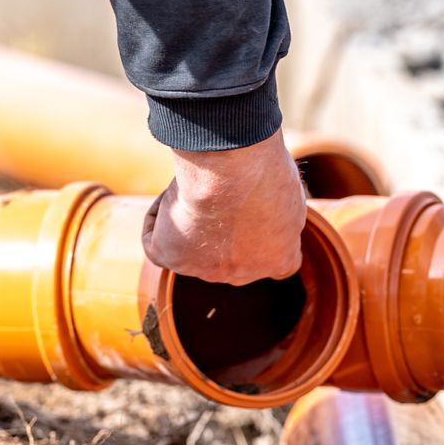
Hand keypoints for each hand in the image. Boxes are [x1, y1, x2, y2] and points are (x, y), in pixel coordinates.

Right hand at [145, 132, 307, 285]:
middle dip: (224, 225)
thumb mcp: (286, 187)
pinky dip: (158, 219)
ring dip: (193, 217)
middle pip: (230, 254)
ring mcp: (209, 271)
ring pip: (194, 246)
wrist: (230, 174)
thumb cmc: (265, 171)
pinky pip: (157, 244)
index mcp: (281, 258)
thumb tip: (259, 200)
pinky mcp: (174, 260)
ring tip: (199, 186)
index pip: (275, 258)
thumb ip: (277, 205)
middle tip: (219, 189)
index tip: (252, 207)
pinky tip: (171, 195)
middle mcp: (245, 273)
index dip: (261, 234)